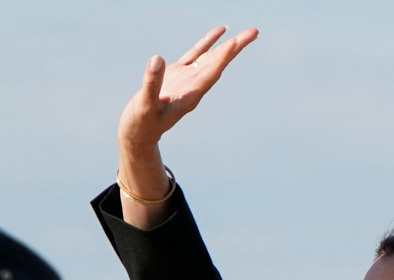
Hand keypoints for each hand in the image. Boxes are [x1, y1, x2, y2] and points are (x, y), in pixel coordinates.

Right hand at [116, 26, 257, 226]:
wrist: (138, 133)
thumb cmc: (142, 125)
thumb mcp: (145, 106)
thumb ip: (152, 84)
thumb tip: (157, 59)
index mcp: (190, 96)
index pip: (210, 74)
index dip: (222, 59)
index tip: (235, 42)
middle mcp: (193, 86)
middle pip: (219, 64)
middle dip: (236, 48)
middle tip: (255, 32)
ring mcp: (187, 79)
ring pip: (211, 57)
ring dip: (228, 45)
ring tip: (246, 33)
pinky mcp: (178, 74)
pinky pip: (196, 54)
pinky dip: (208, 43)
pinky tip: (221, 32)